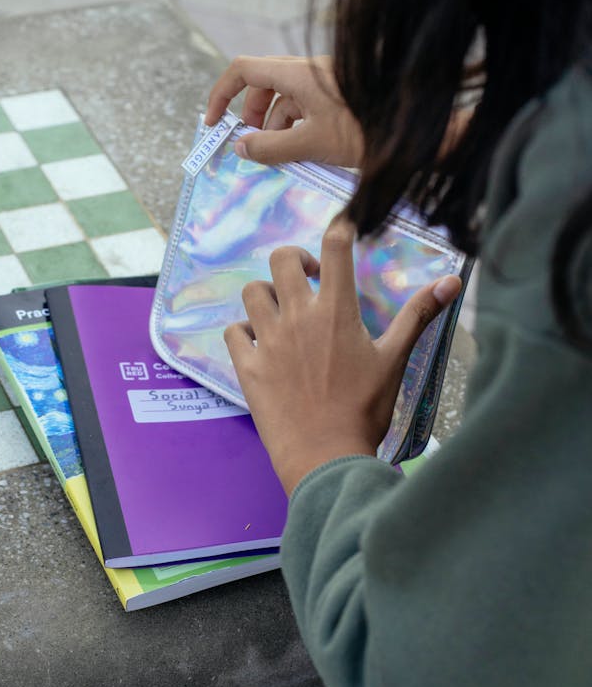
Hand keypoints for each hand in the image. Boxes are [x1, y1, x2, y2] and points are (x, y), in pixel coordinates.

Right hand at [205, 55, 364, 167]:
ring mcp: (326, 81)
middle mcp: (309, 71)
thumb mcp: (312, 144)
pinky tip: (303, 151)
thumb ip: (271, 147)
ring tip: (280, 155)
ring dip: (274, 124)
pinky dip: (296, 125)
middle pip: (263, 83)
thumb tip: (240, 147)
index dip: (221, 94)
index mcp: (298, 74)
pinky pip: (306, 105)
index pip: (243, 70)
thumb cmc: (366, 132)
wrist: (420, 131)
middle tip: (250, 145)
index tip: (214, 123)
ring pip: (286, 97)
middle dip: (250, 114)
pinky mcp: (340, 95)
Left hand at [224, 216, 461, 495]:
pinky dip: (244, 331)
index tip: (341, 233)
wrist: (325, 456)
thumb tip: (452, 281)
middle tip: (308, 280)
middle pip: (281, 259)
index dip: (338, 230)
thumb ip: (418, 316)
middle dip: (295, 260)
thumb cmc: (364, 410)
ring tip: (282, 313)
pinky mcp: (247, 365)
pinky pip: (233, 331)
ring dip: (267, 294)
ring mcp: (268, 340)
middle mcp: (297, 316)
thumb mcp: (394, 360)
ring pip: (252, 292)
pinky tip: (259, 344)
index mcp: (336, 311)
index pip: (335, 248)